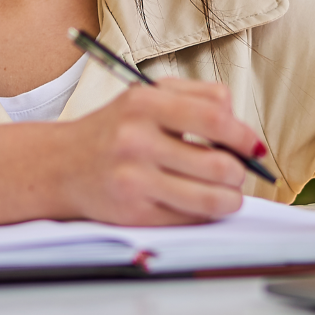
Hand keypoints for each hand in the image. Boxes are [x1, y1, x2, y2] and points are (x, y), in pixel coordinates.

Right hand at [54, 78, 262, 225]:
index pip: (214, 118)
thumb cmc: (115, 129)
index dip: (243, 135)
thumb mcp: (149, 95)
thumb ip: (199, 98)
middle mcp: (137, 140)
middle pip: (219, 164)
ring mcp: (134, 179)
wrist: (61, 165)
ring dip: (230, 199)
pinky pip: (189, 219)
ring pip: (210, 199)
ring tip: (227, 194)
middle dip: (240, 173)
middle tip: (238, 172)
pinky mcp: (133, 213)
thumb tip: (244, 131)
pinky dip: (205, 214)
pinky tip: (199, 204)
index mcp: (145, 103)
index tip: (253, 146)